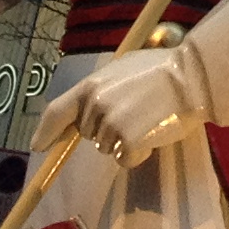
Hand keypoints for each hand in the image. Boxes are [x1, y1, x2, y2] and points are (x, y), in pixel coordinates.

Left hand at [32, 43, 211, 164]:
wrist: (190, 78)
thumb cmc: (160, 69)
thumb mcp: (121, 69)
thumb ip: (98, 89)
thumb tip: (83, 110)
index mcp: (91, 85)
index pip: (56, 111)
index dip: (45, 131)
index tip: (38, 145)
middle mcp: (95, 105)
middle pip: (88, 133)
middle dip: (106, 129)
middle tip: (133, 111)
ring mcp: (111, 125)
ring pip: (108, 148)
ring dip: (124, 141)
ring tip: (147, 119)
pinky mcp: (128, 141)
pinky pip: (125, 159)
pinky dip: (138, 153)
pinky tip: (153, 132)